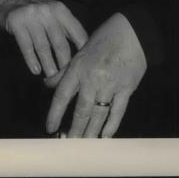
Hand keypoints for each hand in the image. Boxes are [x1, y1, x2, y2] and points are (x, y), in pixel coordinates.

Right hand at [0, 0, 87, 78]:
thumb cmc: (36, 10)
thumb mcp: (54, 13)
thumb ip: (66, 28)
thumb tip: (81, 53)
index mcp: (61, 10)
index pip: (77, 34)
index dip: (82, 53)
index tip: (82, 68)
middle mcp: (47, 12)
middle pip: (60, 44)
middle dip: (64, 64)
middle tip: (65, 78)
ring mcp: (31, 17)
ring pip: (43, 47)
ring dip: (48, 65)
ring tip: (51, 78)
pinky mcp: (16, 23)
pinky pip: (26, 46)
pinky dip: (31, 60)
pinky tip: (35, 70)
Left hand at [45, 12, 146, 137]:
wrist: (131, 33)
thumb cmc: (103, 40)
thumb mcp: (79, 52)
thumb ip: (64, 71)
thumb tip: (47, 84)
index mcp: (78, 68)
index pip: (62, 95)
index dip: (55, 113)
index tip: (49, 128)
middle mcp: (92, 78)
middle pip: (81, 109)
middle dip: (75, 128)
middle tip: (69, 143)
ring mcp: (110, 85)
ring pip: (98, 114)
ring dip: (91, 131)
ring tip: (84, 144)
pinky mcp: (126, 89)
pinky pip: (118, 111)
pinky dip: (111, 125)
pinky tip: (105, 136)